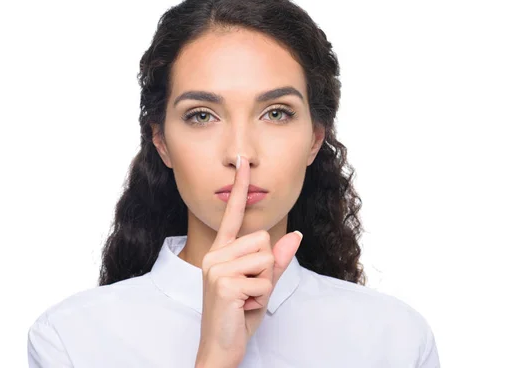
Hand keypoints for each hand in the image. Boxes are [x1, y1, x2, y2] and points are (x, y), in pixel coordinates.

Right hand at [195, 155, 302, 367]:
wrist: (221, 347)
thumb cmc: (239, 315)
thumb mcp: (262, 284)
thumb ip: (276, 259)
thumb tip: (295, 234)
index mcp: (221, 252)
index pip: (232, 215)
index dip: (240, 188)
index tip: (243, 163)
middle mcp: (215, 255)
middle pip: (263, 239)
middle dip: (266, 267)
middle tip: (249, 290)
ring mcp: (216, 268)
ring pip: (266, 258)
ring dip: (265, 284)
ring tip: (246, 299)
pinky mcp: (224, 284)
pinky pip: (264, 280)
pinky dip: (261, 297)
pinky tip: (243, 307)